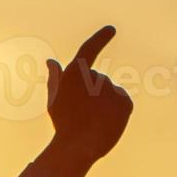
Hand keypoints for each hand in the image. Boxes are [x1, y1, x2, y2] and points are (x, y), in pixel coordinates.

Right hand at [45, 25, 133, 165]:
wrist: (78, 146)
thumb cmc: (63, 122)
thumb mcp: (55, 98)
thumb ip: (55, 77)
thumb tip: (51, 60)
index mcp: (75, 74)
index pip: (90, 49)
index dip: (100, 38)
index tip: (111, 30)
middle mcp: (96, 76)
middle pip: (96, 80)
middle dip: (91, 93)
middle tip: (79, 113)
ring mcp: (112, 88)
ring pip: (109, 93)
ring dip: (102, 104)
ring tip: (92, 121)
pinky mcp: (125, 100)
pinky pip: (121, 102)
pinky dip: (115, 111)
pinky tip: (105, 122)